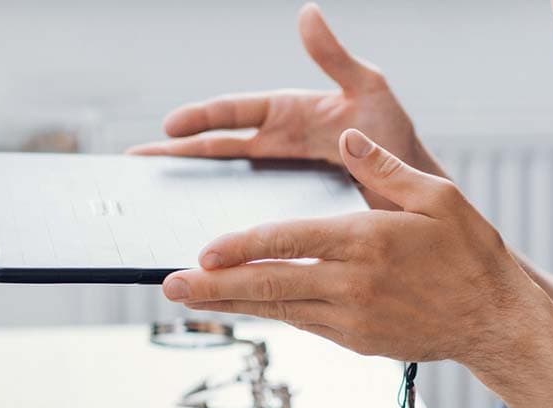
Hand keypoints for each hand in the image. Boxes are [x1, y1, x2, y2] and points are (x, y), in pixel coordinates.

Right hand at [126, 3, 445, 207]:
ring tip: (154, 200)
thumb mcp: (369, 89)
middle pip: (217, 149)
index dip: (202, 118)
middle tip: (136, 164)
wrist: (416, 193)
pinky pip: (250, 215)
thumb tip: (307, 12)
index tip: (169, 126)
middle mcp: (278, 146)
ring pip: (225, 183)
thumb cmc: (396, 138)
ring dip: (191, 188)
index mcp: (288, 113)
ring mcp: (281, 180)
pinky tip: (203, 240)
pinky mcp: (289, 210)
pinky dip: (224, 222)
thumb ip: (335, 57)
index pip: (235, 112)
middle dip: (177, 154)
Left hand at [161, 129, 547, 365]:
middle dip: (215, 286)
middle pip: (270, 284)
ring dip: (232, 304)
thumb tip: (343, 137)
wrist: (494, 321)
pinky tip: (247, 306)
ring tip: (191, 299)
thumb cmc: (471, 254)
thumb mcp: (437, 197)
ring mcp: (353, 318)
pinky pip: (304, 324)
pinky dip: (271, 313)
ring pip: (279, 309)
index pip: (290, 241)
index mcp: (368, 242)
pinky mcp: (357, 339)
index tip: (204, 250)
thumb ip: (383, 168)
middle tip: (170, 286)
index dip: (243, 246)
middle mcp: (353, 284)